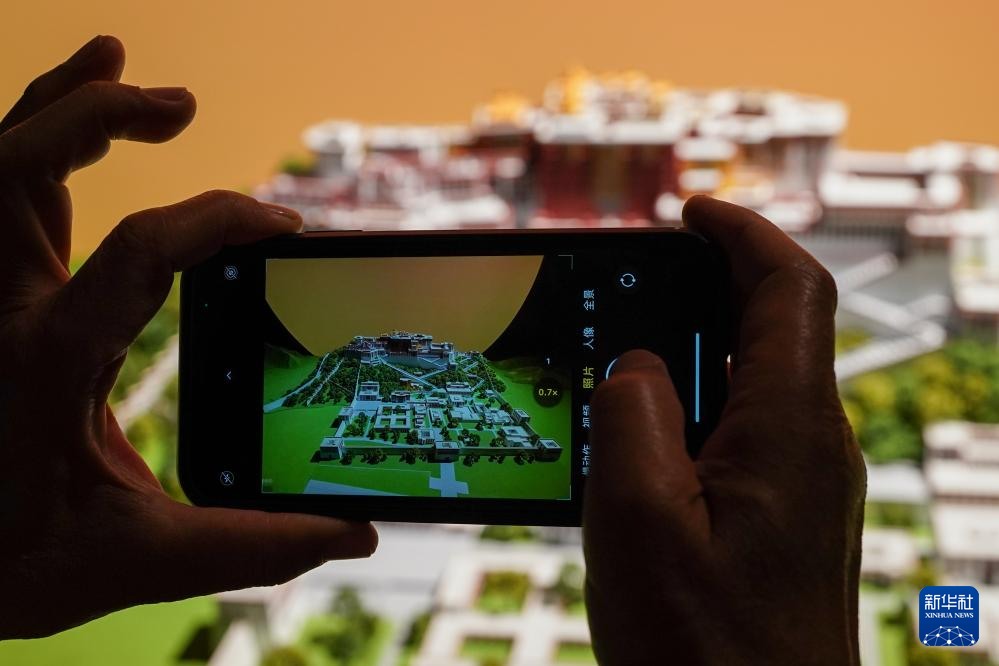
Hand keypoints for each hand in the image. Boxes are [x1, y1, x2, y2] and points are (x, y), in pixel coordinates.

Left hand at [0, 36, 376, 638]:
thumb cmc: (15, 564)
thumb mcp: (136, 562)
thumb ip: (249, 547)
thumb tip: (352, 535)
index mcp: (47, 361)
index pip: (139, 252)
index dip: (218, 219)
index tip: (281, 224)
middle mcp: (1, 315)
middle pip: (17, 166)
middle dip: (100, 115)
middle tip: (181, 106)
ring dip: (57, 104)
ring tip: (118, 59)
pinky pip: (1, 197)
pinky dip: (35, 141)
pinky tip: (74, 120)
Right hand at [582, 196, 864, 663]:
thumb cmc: (703, 651)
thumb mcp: (638, 520)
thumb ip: (633, 414)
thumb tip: (638, 362)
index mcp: (790, 427)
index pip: (789, 286)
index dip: (742, 231)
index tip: (688, 209)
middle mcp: (814, 444)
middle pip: (773, 325)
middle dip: (703, 287)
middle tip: (629, 287)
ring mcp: (806, 482)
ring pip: (754, 380)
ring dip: (692, 353)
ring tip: (618, 364)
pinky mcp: (786, 515)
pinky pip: (743, 431)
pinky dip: (694, 408)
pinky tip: (639, 442)